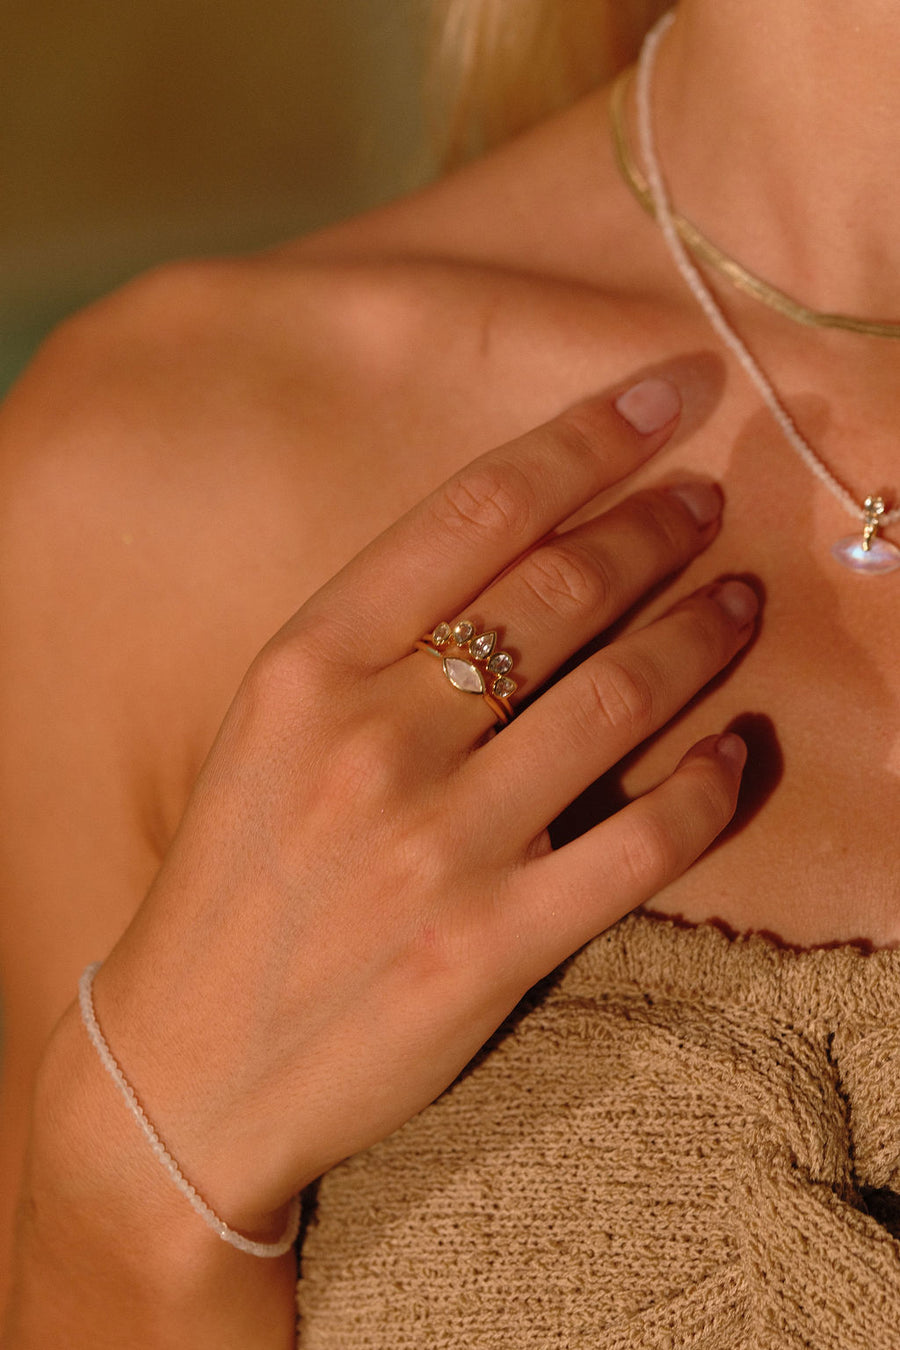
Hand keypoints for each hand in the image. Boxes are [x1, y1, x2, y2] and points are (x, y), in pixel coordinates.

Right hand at [91, 376, 755, 1238]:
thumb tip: (513, 565)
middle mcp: (373, 738)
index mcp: (305, 666)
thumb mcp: (265, 731)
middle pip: (558, 590)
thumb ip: (374, 646)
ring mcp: (440, 843)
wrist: (187, 1068)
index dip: (584, 440)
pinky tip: (733, 751)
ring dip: (702, 635)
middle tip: (707, 500)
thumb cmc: (231, 882)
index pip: (474, 513)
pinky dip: (709, 785)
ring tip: (740, 601)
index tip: (660, 395)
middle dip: (654, 527)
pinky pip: (645, 842)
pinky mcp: (495, 943)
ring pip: (618, 697)